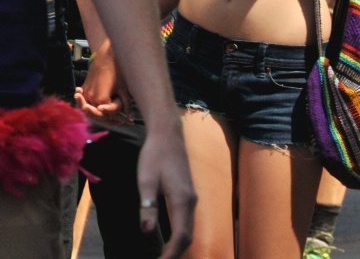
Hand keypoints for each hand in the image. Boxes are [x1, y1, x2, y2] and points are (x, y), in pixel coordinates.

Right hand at [76, 41, 133, 124]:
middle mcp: (90, 98)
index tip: (129, 121)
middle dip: (111, 119)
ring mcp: (85, 93)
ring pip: (92, 110)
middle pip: (100, 115)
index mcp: (101, 100)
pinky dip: (94, 107)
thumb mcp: (124, 90)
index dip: (120, 119)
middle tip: (123, 121)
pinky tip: (103, 109)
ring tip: (114, 117)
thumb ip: (127, 106)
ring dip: (102, 115)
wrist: (106, 56)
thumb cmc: (118, 71)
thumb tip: (132, 119)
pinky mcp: (84, 88)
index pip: (109, 116)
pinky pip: (88, 102)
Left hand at [137, 122, 196, 256]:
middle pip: (188, 236)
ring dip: (178, 246)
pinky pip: (187, 221)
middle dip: (176, 254)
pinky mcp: (187, 194)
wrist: (168, 134)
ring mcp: (191, 197)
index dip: (171, 254)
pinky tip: (167, 240)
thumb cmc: (154, 156)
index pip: (181, 235)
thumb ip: (147, 207)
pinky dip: (179, 236)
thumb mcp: (146, 181)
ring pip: (189, 229)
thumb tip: (147, 232)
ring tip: (163, 257)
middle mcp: (191, 201)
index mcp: (182, 200)